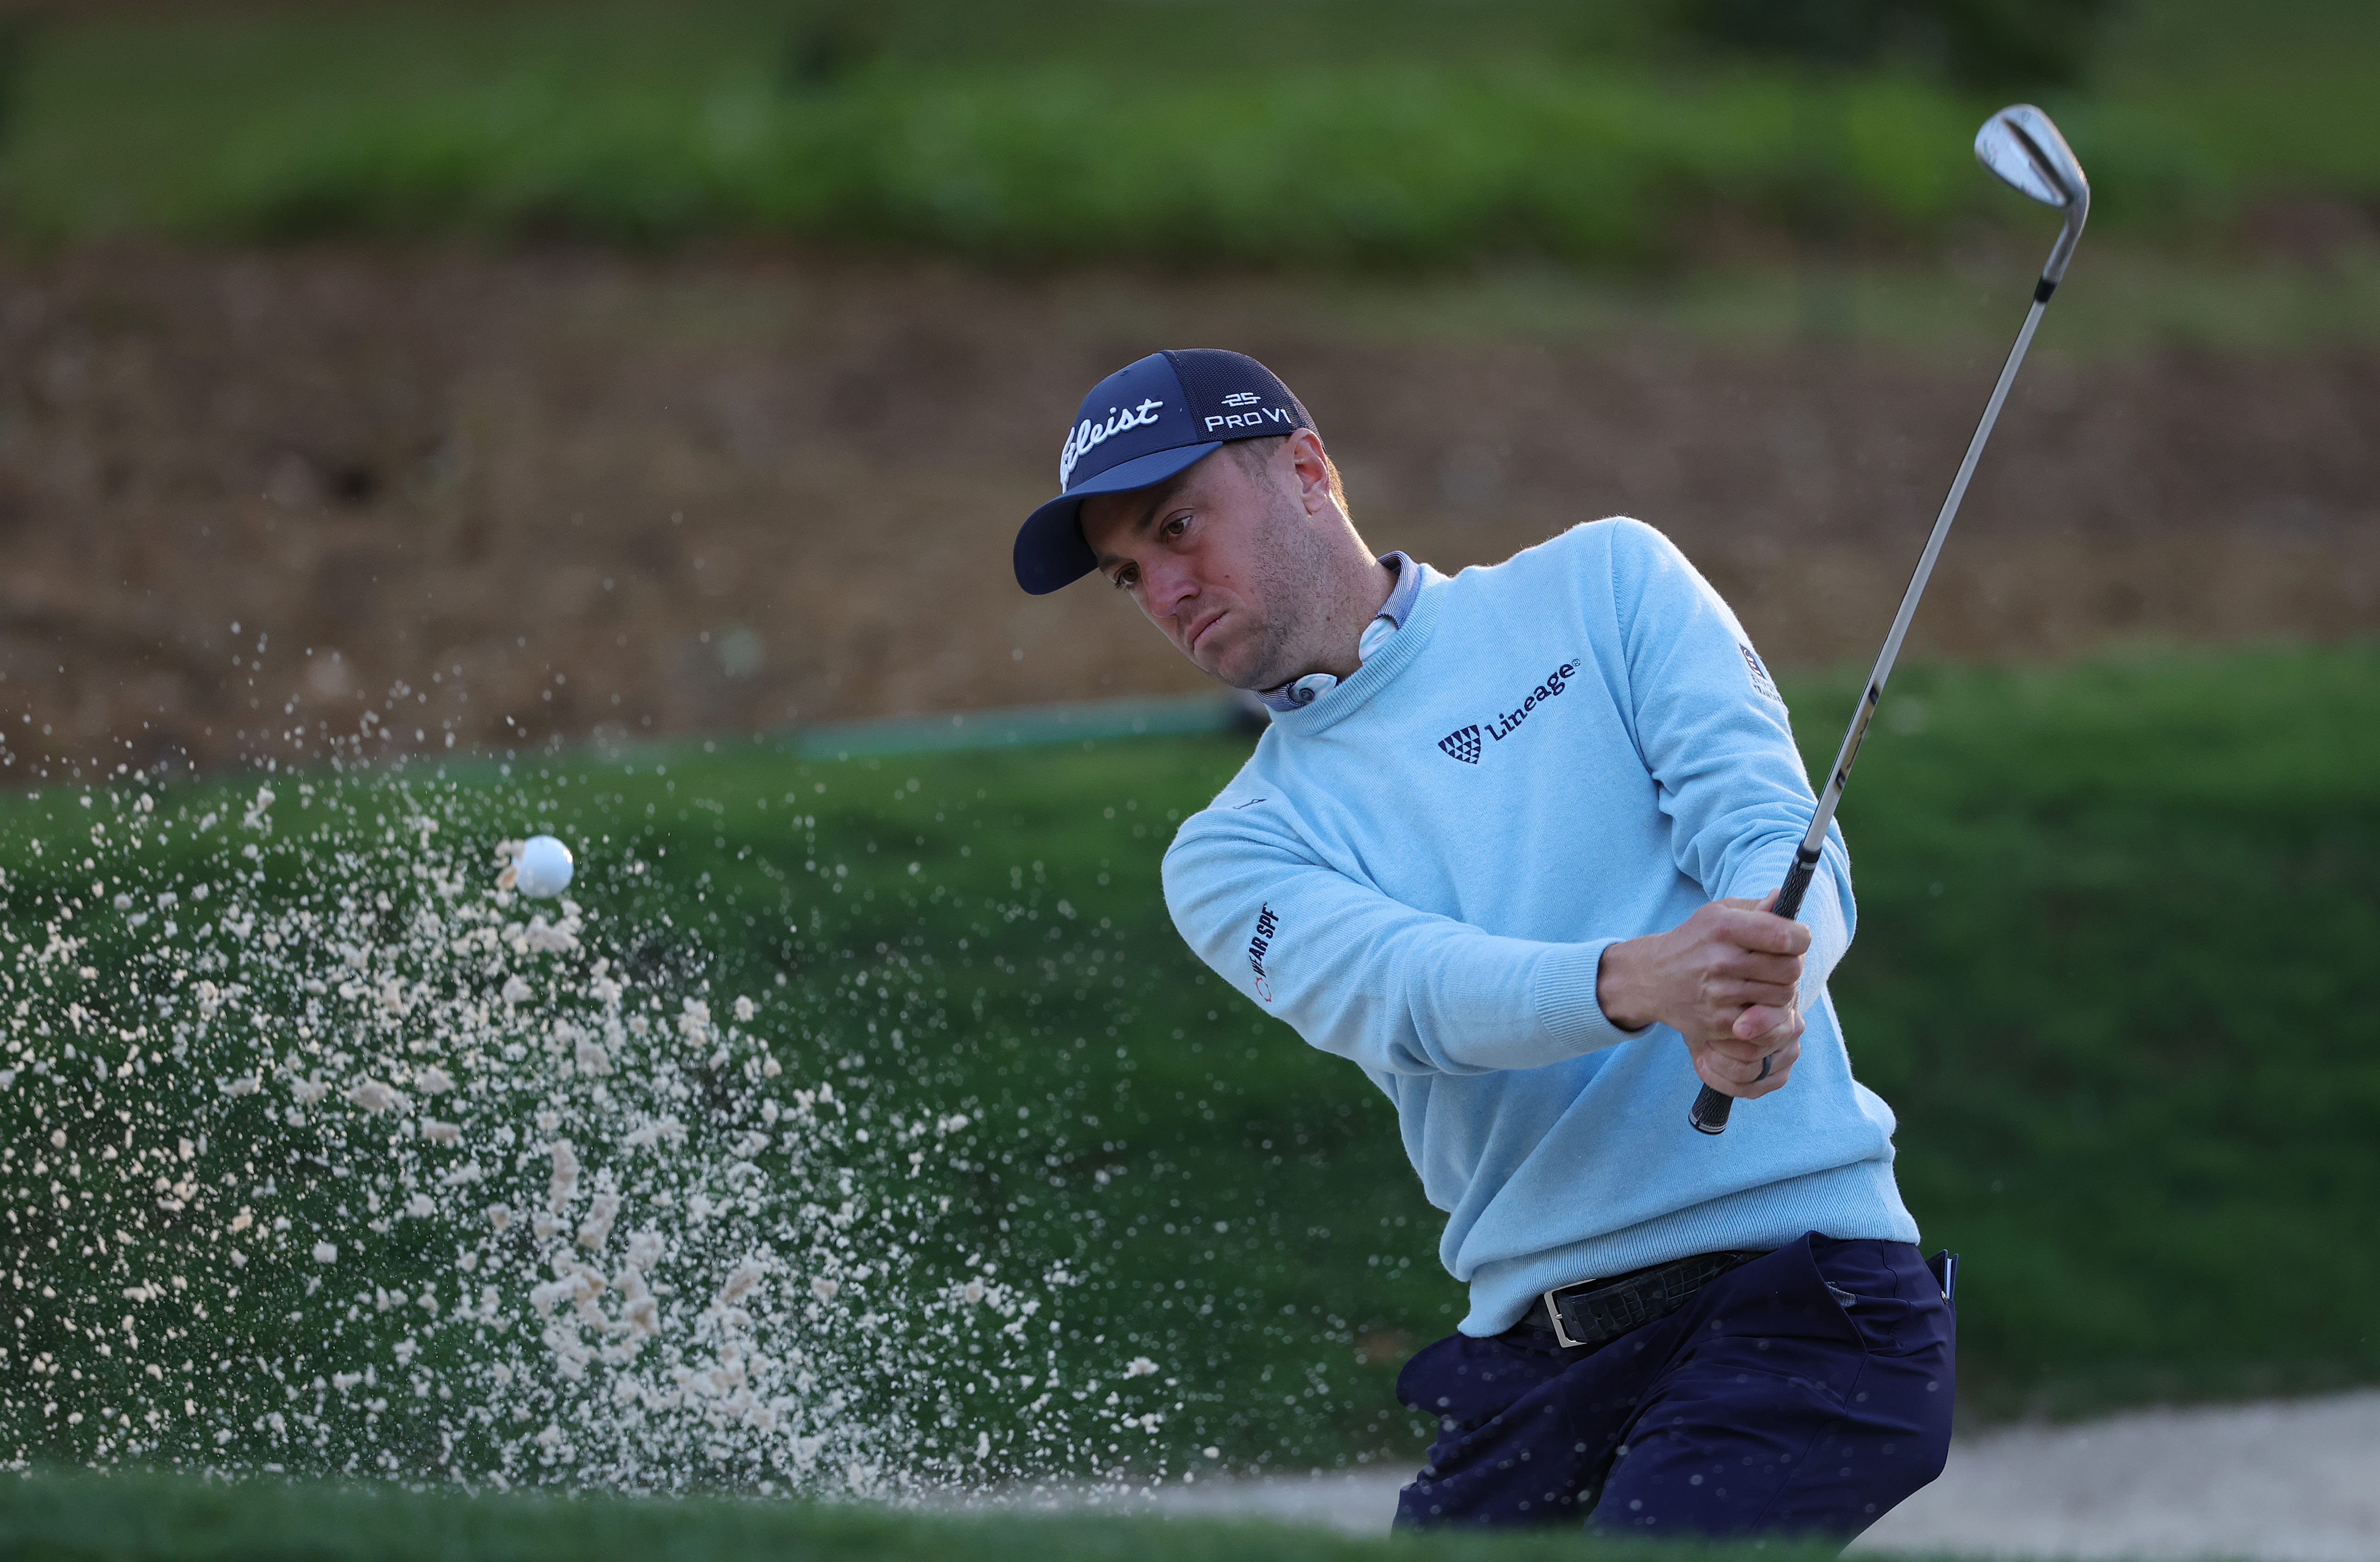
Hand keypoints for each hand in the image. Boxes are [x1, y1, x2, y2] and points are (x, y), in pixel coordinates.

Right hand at [1595, 892, 1807, 1099]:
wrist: (1651, 978)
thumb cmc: (1694, 941)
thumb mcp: (1718, 914)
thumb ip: (1756, 908)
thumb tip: (1784, 898)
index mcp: (1724, 928)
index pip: (1786, 936)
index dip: (1801, 939)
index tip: (1796, 940)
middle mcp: (1721, 961)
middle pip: (1790, 970)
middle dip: (1791, 966)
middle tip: (1779, 965)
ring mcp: (1719, 995)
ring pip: (1783, 998)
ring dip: (1781, 991)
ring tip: (1766, 983)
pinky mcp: (1718, 1023)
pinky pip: (1765, 1023)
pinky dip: (1766, 1013)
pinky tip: (1753, 1002)